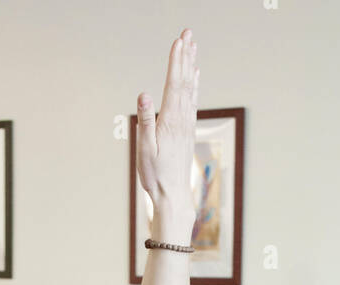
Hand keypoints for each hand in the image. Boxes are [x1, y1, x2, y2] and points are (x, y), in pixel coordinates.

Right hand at [136, 28, 198, 239]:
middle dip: (186, 56)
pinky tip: (195, 75)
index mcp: (170, 121)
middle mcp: (182, 119)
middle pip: (185, 81)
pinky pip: (192, 100)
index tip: (179, 40)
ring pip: (190, 88)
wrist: (173, 195)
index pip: (174, 84)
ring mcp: (186, 124)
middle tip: (188, 33)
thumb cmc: (155, 176)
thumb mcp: (145, 150)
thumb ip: (145, 121)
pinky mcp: (187, 130)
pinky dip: (194, 83)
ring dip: (190, 65)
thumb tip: (144, 94)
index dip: (176, 61)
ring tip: (192, 46)